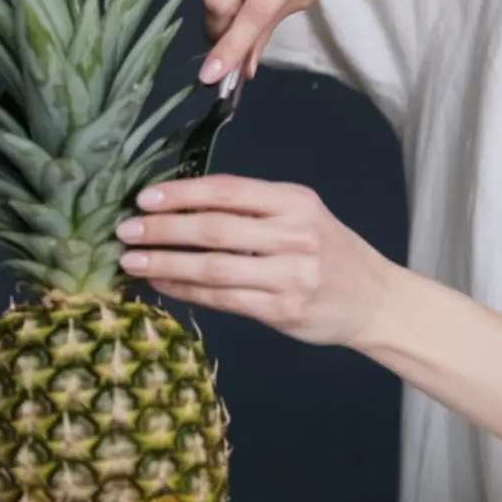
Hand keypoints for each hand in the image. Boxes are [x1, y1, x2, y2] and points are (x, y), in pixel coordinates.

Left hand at [115, 175, 394, 346]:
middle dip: (164, 229)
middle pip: (215, 228)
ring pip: (214, 267)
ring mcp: (290, 275)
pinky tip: (163, 285)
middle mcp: (294, 234)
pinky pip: (223, 299)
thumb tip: (181, 209)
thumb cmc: (331, 253)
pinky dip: (187, 291)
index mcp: (296, 201)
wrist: (375, 299)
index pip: (228, 191)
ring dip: (166, 263)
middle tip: (125, 230)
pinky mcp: (282, 310)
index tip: (145, 197)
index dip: (182, 193)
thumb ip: (254, 210)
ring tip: (132, 261)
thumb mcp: (303, 216)